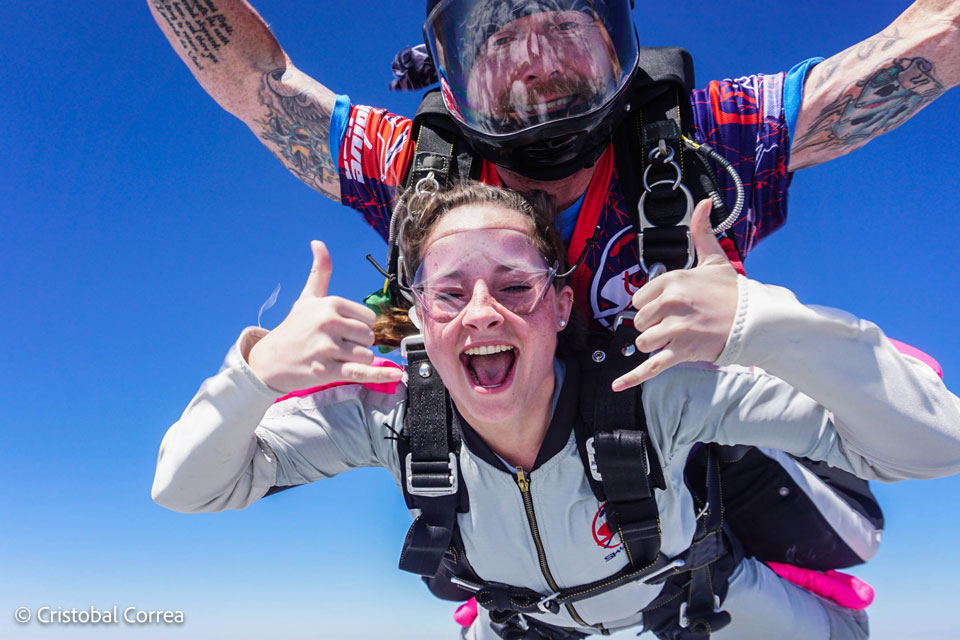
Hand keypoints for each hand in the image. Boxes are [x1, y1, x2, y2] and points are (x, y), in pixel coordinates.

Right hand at [247, 241, 402, 391]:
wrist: (269, 360)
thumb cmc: (293, 328)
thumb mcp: (307, 298)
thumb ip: (320, 272)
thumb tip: (318, 242)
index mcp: (330, 304)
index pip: (369, 318)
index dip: (359, 327)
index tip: (342, 331)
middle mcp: (329, 323)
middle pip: (369, 336)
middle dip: (358, 344)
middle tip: (336, 346)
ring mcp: (328, 347)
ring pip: (366, 355)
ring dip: (356, 360)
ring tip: (335, 358)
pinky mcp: (327, 370)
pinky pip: (361, 372)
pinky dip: (380, 376)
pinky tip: (395, 376)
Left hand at [612, 199, 738, 390]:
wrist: (757, 320)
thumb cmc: (734, 292)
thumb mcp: (715, 259)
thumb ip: (702, 231)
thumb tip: (704, 203)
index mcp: (673, 281)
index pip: (640, 298)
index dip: (652, 306)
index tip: (670, 307)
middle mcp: (671, 303)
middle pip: (640, 321)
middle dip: (653, 325)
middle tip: (677, 323)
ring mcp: (676, 329)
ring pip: (644, 341)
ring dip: (655, 344)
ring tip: (676, 339)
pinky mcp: (682, 351)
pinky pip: (651, 366)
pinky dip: (632, 377)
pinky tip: (617, 384)